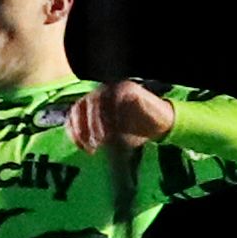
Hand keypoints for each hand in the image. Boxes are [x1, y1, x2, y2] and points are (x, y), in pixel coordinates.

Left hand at [62, 80, 177, 154]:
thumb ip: (97, 140)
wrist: (162, 125)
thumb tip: (84, 149)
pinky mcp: (129, 88)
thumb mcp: (112, 139)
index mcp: (94, 103)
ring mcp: (114, 88)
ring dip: (95, 122)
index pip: (75, 112)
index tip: (83, 148)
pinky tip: (114, 129)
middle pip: (82, 105)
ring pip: (96, 100)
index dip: (74, 131)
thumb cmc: (135, 132)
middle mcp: (102, 93)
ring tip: (101, 140)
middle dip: (83, 128)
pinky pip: (115, 97)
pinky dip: (112, 114)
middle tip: (92, 145)